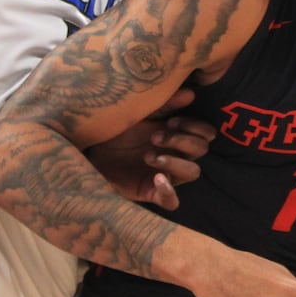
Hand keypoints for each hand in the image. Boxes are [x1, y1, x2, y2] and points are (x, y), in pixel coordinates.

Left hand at [86, 88, 216, 210]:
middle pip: (201, 150)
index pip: (205, 133)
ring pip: (193, 173)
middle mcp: (176, 155)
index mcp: (176, 134)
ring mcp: (165, 174)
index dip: (194, 127)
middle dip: (181, 140)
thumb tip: (191, 95)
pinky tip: (156, 179)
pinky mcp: (151, 192)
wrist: (90, 148)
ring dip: (175, 161)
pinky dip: (169, 192)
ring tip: (148, 155)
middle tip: (154, 137)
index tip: (171, 121)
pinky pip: (172, 202)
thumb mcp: (140, 112)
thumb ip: (165, 104)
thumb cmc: (118, 129)